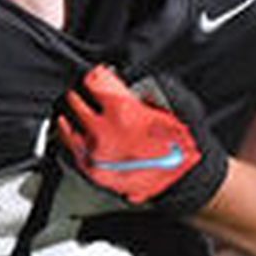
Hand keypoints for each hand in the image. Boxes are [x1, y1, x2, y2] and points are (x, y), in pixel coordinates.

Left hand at [54, 65, 227, 217]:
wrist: (186, 179)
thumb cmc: (183, 144)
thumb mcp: (173, 104)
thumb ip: (148, 88)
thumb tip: (130, 83)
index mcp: (122, 111)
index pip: (93, 82)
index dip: (94, 76)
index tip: (96, 76)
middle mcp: (104, 132)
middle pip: (75, 102)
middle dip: (79, 94)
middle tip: (82, 91)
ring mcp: (97, 154)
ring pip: (68, 127)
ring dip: (69, 115)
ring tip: (72, 109)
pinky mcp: (96, 172)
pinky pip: (72, 151)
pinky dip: (68, 138)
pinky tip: (70, 131)